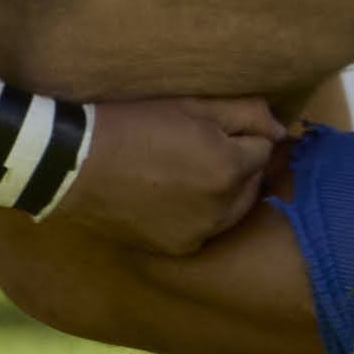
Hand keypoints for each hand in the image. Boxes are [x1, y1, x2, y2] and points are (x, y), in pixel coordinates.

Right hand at [39, 94, 285, 257]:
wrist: (73, 163)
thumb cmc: (131, 122)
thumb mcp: (189, 104)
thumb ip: (244, 113)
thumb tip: (281, 130)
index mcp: (230, 166)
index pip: (263, 147)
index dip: (241, 133)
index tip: (213, 127)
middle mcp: (222, 207)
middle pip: (253, 183)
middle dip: (237, 166)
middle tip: (199, 149)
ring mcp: (199, 233)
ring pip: (231, 211)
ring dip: (221, 193)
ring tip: (184, 173)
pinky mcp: (176, 248)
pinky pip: (203, 230)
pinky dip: (196, 216)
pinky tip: (166, 197)